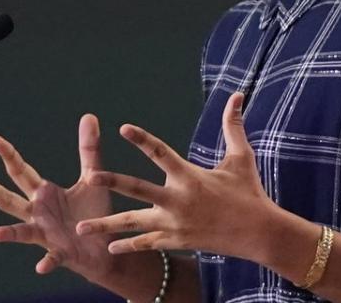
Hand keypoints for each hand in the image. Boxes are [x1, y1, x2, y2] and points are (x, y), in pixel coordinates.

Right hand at [0, 114, 114, 280]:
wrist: (104, 246)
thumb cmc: (93, 212)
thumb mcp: (92, 176)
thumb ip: (89, 149)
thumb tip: (89, 115)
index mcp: (43, 193)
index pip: (20, 171)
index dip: (8, 155)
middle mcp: (38, 214)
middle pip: (9, 200)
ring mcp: (46, 234)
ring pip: (23, 232)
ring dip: (9, 233)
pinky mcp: (61, 253)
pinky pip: (51, 258)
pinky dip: (46, 262)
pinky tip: (40, 267)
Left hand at [76, 92, 276, 260]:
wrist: (260, 234)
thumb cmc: (250, 192)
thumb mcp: (242, 158)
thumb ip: (233, 126)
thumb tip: (238, 95)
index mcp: (190, 176)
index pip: (161, 152)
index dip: (142, 139)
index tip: (123, 128)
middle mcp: (179, 200)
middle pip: (138, 189)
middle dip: (113, 182)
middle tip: (89, 177)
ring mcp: (175, 224)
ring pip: (134, 224)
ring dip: (106, 225)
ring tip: (81, 227)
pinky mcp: (177, 241)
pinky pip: (147, 244)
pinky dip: (128, 245)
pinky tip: (109, 246)